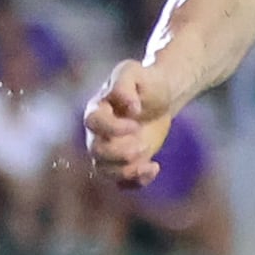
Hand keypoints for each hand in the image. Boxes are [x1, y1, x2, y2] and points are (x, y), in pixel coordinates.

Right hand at [82, 60, 172, 186]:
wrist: (162, 96)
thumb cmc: (145, 81)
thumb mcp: (134, 72)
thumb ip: (125, 85)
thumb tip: (129, 107)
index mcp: (97, 110)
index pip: (93, 123)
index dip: (113, 127)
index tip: (135, 123)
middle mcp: (99, 133)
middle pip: (96, 152)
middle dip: (120, 153)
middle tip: (144, 144)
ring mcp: (111, 149)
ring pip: (105, 170)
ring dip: (128, 171)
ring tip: (150, 162)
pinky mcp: (126, 162)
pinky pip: (122, 182)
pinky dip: (137, 182)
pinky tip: (154, 168)